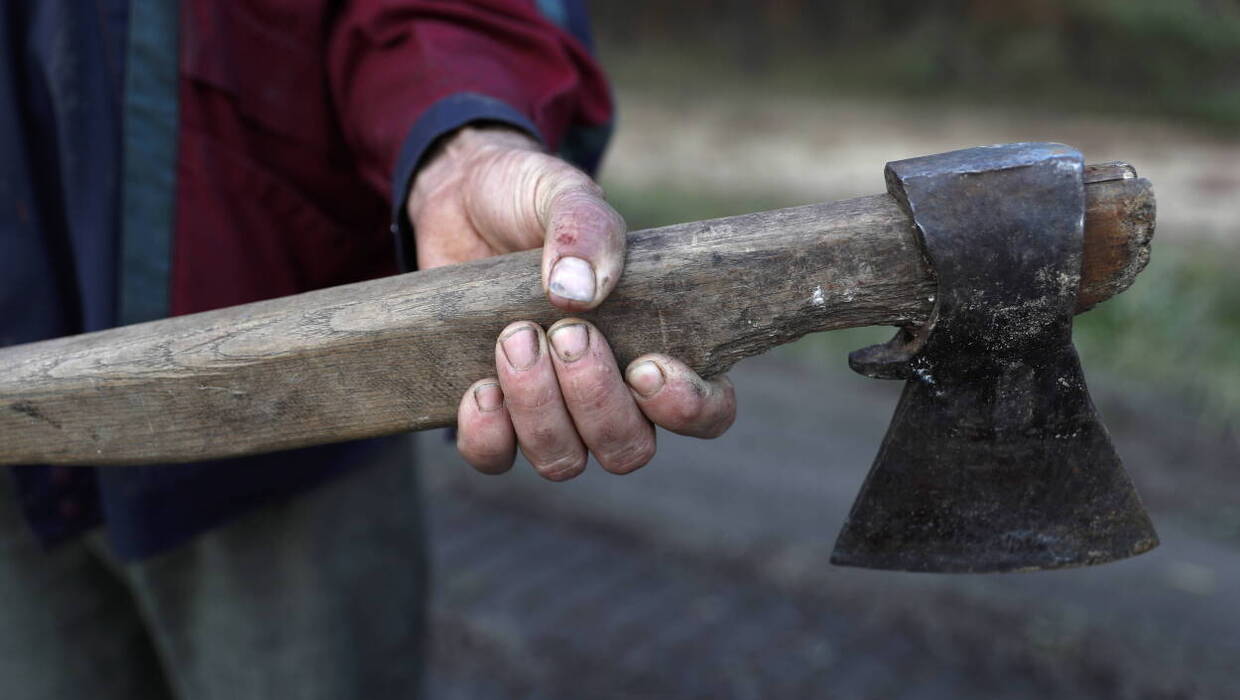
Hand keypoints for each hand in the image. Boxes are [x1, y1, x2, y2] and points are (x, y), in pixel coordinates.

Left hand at [407, 126, 735, 479]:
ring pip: (565, 460)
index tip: (647, 367)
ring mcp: (551, 411)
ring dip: (540, 408)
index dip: (688, 408)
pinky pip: (495, 458)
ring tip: (514, 338)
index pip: (706, 411)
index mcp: (659, 343)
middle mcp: (612, 393)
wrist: (456, 200)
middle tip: (565, 332)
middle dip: (594, 398)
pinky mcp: (493, 415)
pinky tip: (480, 386)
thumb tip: (579, 293)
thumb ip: (584, 229)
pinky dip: (488, 433)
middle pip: (629, 448)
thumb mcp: (562, 192)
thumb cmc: (529, 200)